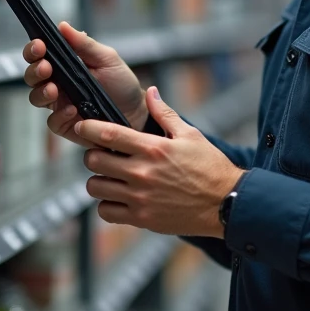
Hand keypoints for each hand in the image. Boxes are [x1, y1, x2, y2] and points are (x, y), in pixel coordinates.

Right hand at [22, 22, 148, 147]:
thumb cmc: (121, 82)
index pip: (39, 55)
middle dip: (34, 70)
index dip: (34, 49)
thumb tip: (63, 26)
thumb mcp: (107, 59)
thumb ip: (85, 45)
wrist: (136, 110)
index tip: (40, 45)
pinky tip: (72, 110)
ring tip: (55, 89)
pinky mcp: (65, 124)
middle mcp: (56, 83)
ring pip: (35, 98)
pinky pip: (52, 121)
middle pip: (31, 76)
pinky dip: (59, 115)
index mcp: (63, 64)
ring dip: (41, 92)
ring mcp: (59, 104)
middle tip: (46, 67)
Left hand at [78, 86, 243, 237]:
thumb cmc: (210, 167)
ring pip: (95, 187)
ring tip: (111, 177)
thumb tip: (150, 92)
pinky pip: (106, 212)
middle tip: (103, 154)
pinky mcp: (142, 219)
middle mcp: (142, 172)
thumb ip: (164, 113)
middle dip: (93, 154)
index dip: (88, 127)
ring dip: (98, 180)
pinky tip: (119, 198)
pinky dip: (107, 205)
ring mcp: (140, 198)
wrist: (226, 203)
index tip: (83, 126)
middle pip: (93, 160)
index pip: (107, 133)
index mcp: (153, 148)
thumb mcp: (190, 134)